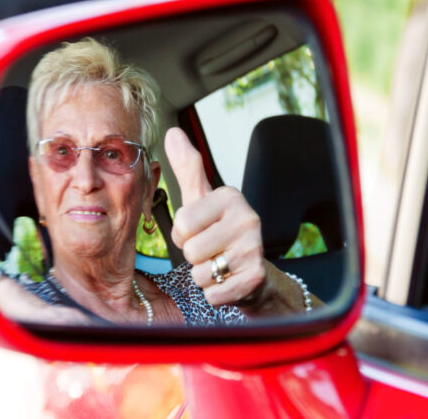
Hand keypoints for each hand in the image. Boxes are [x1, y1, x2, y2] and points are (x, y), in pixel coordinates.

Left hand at [165, 127, 265, 306]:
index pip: (182, 222)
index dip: (184, 234)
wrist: (252, 274)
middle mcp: (248, 218)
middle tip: (211, 251)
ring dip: (204, 276)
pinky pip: (212, 293)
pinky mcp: (255, 278)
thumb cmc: (220, 234)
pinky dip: (215, 294)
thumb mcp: (202, 199)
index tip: (201, 231)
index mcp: (231, 197)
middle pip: (190, 249)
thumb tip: (172, 133)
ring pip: (200, 273)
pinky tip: (228, 283)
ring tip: (220, 266)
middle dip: (193, 256)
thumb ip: (187, 168)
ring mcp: (254, 249)